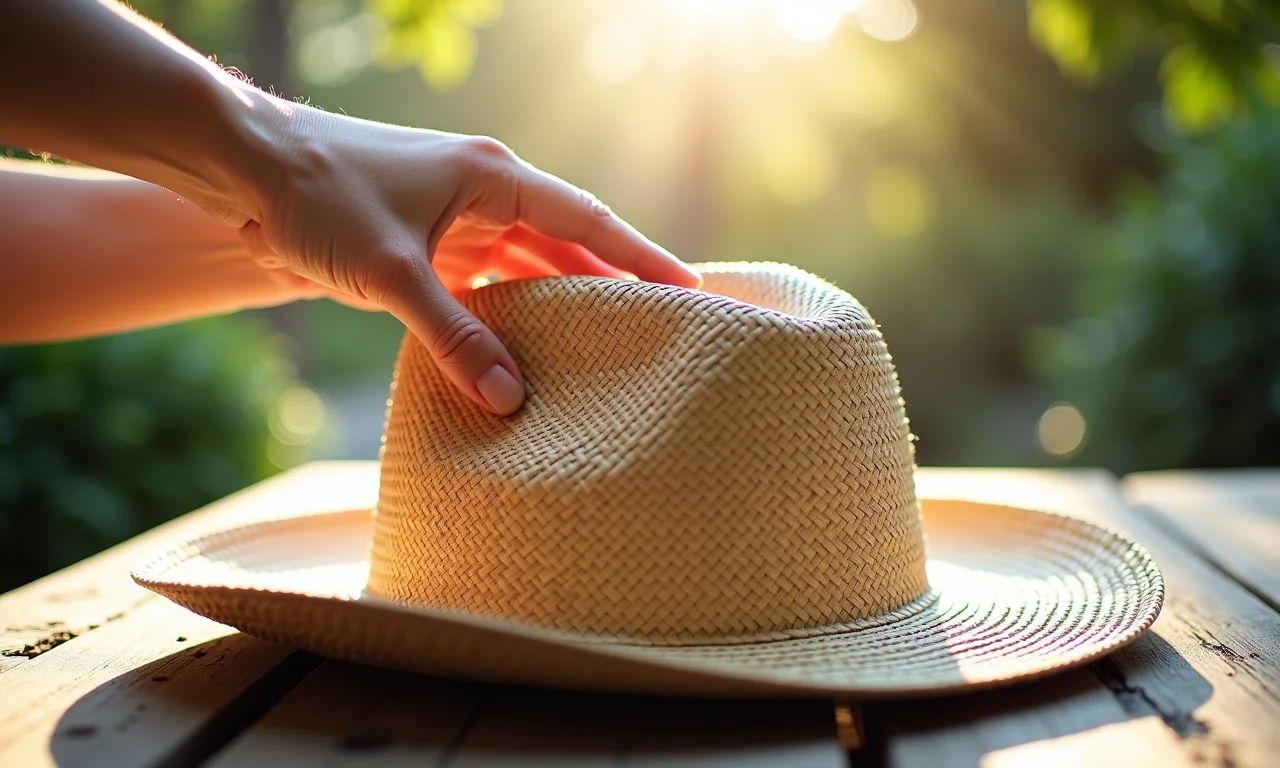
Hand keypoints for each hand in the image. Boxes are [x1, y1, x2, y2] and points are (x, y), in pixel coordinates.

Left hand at [238, 106, 700, 415]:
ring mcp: (460, 213)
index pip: (589, 221)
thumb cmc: (319, 197)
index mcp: (493, 177)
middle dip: (613, 284)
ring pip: (532, 262)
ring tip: (611, 346)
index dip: (642, 259)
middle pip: (570, 242)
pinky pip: (492, 276)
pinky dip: (515, 309)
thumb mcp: (391, 273)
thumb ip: (454, 337)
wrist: (245, 168)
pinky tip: (532, 345)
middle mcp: (487, 189)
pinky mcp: (433, 238)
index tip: (692, 291)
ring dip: (564, 300)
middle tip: (665, 329)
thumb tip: (510, 400)